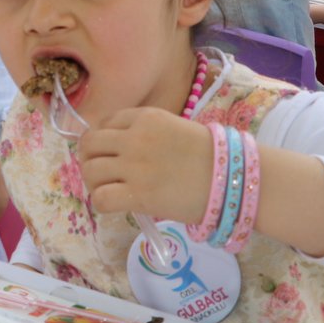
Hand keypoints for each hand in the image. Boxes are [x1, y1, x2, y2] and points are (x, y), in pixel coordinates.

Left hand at [77, 108, 213, 222]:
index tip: (111, 153)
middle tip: (102, 173)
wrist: (235, 179)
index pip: (103, 123)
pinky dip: (101, 203)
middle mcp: (134, 138)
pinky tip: (114, 205)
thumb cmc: (210, 156)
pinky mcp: (138, 195)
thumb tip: (114, 148)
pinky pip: (101, 198)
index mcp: (144, 118)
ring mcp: (134, 166)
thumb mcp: (173, 128)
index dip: (102, 140)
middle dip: (90, 159)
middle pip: (89, 144)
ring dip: (94, 182)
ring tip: (108, 189)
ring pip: (90, 171)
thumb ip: (144, 133)